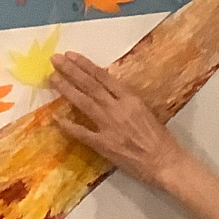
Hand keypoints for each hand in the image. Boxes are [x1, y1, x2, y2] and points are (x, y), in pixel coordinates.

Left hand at [48, 52, 185, 188]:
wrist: (165, 162)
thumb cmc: (159, 138)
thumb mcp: (144, 111)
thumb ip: (126, 101)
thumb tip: (107, 92)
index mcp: (130, 99)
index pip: (103, 77)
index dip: (85, 65)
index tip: (71, 55)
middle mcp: (118, 108)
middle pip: (90, 85)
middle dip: (71, 70)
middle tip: (56, 59)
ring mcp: (109, 126)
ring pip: (84, 102)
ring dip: (67, 89)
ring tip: (53, 78)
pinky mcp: (104, 144)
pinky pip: (82, 133)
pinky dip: (68, 126)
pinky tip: (56, 118)